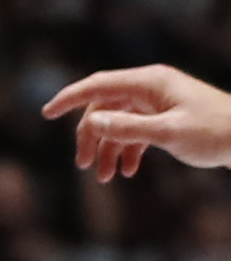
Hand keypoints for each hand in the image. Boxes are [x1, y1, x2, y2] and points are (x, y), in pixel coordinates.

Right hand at [42, 64, 230, 178]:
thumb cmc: (216, 133)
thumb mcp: (170, 133)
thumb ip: (128, 128)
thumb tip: (91, 122)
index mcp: (149, 82)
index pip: (98, 85)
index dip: (69, 99)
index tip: (46, 113)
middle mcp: (150, 88)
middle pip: (104, 108)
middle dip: (91, 137)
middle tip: (84, 165)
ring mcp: (158, 102)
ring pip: (118, 122)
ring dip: (108, 148)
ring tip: (105, 177)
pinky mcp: (166, 117)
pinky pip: (135, 130)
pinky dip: (127, 149)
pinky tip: (126, 170)